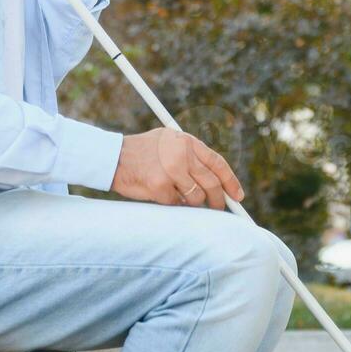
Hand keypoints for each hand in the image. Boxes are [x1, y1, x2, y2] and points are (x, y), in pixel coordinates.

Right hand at [110, 127, 245, 209]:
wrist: (113, 157)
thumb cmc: (143, 153)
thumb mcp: (169, 142)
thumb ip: (191, 156)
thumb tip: (217, 182)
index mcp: (187, 141)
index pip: (217, 163)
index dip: (230, 181)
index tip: (238, 196)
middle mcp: (182, 153)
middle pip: (211, 183)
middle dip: (217, 201)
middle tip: (218, 210)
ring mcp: (171, 169)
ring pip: (195, 198)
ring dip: (190, 203)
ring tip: (178, 196)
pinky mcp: (159, 185)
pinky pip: (175, 204)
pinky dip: (171, 204)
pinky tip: (160, 195)